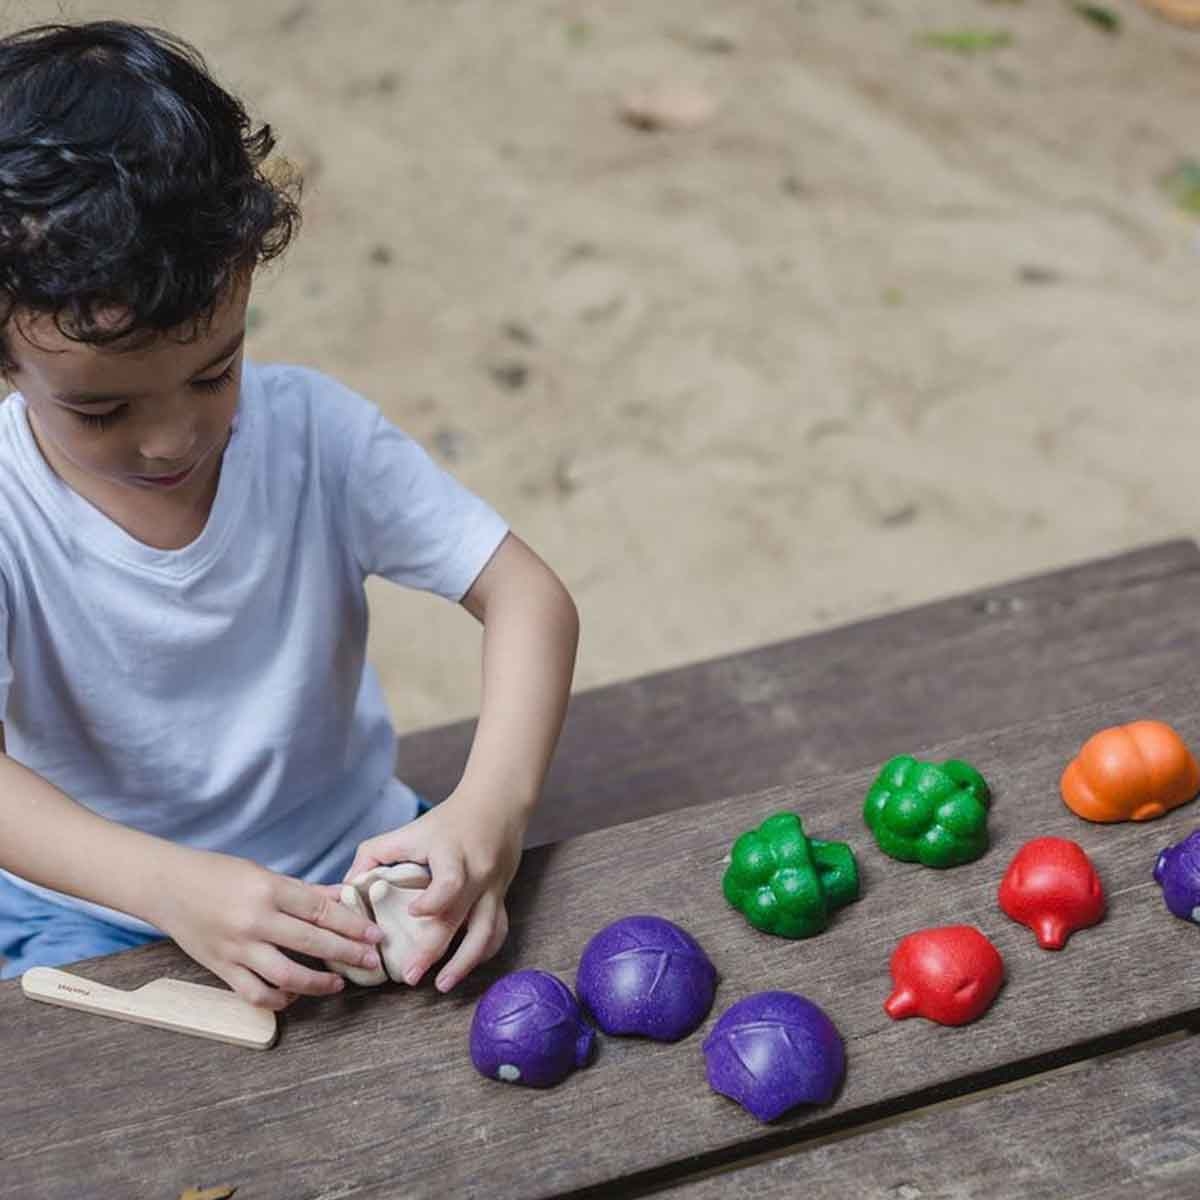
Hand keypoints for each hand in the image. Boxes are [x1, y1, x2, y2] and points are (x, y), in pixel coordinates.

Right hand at [149, 846, 384, 1010]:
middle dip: (348, 953)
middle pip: (312, 943)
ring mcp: (237, 948)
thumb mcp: (264, 873)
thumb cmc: (218, 874)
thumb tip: (343, 896)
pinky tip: (296, 994)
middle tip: (371, 960)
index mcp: (268, 889)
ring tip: (339, 983)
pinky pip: (256, 994)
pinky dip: (280, 999)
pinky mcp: (221, 969)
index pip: (321, 910)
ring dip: (318, 983)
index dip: (353, 924)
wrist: (167, 887)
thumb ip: (304, 891)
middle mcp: (254, 920)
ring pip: (287, 976)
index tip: (374, 934)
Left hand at [344, 790, 524, 991]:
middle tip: (410, 976)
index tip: (413, 913)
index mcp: (453, 855)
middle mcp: (477, 874)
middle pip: (460, 917)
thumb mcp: (410, 830)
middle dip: (434, 950)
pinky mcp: (502, 897)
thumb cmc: (448, 820)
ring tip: (442, 985)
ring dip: (465, 963)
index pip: (449, 882)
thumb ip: (374, 854)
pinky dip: (482, 953)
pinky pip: (497, 931)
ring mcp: (493, 889)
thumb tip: (348, 888)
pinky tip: (465, 967)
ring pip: (487, 932)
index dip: (433, 901)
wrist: (497, 804)